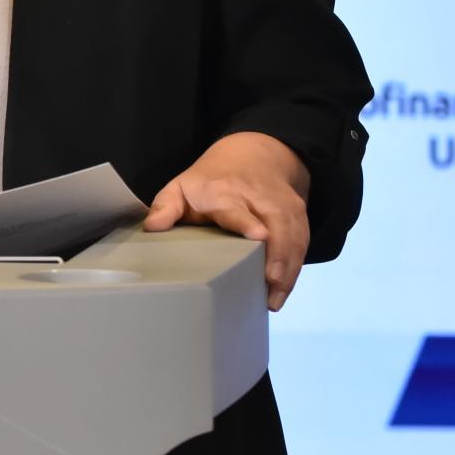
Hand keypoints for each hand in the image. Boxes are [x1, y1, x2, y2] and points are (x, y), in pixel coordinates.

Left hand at [142, 131, 312, 310]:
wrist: (253, 156)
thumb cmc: (209, 182)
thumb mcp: (181, 187)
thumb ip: (165, 206)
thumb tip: (152, 227)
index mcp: (225, 192)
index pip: (238, 208)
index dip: (248, 222)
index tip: (258, 236)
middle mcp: (258, 197)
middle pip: (275, 222)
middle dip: (277, 252)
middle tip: (270, 283)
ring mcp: (281, 205)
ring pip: (292, 233)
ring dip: (288, 266)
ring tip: (275, 298)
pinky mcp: (296, 213)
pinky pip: (302, 240)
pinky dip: (295, 266)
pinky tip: (283, 290)